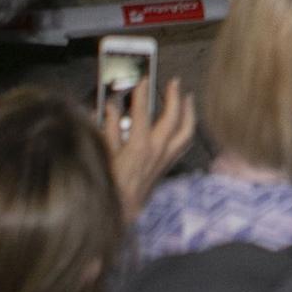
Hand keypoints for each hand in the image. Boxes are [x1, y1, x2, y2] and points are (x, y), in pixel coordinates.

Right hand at [102, 77, 195, 223]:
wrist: (120, 213)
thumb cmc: (108, 185)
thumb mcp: (102, 154)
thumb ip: (108, 128)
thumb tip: (112, 107)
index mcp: (139, 146)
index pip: (142, 112)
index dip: (142, 93)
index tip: (144, 79)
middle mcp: (157, 151)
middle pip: (172, 118)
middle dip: (174, 97)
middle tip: (174, 82)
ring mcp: (166, 159)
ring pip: (186, 131)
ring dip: (189, 112)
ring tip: (188, 97)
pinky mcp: (168, 166)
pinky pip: (184, 144)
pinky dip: (187, 130)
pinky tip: (186, 123)